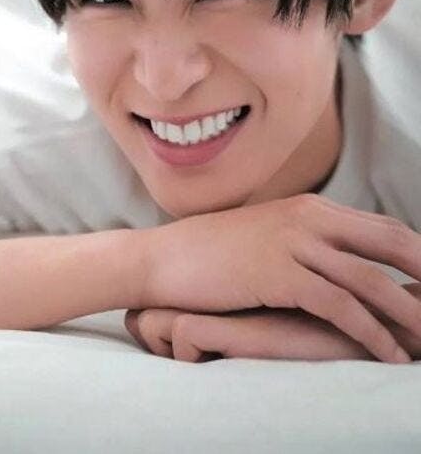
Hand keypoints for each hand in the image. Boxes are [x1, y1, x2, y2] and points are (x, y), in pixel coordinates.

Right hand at [141, 194, 420, 363]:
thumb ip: (307, 240)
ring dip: (411, 312)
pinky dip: (373, 332)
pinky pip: (340, 304)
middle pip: (391, 242)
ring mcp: (295, 243)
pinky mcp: (279, 273)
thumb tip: (341, 263)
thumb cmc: (214, 250)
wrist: (165, 257)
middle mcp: (309, 217)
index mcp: (311, 207)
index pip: (383, 227)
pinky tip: (390, 354)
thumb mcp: (268, 234)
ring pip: (372, 277)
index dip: (417, 254)